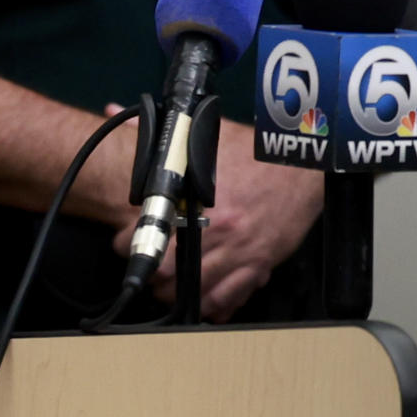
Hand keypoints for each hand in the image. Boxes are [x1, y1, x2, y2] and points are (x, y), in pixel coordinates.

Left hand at [111, 120, 319, 317]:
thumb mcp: (203, 136)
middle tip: (147, 270)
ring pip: (197, 292)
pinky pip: (231, 299)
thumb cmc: (254, 151)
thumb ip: (156, 132)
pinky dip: (214, 306)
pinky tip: (203, 303)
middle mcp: (218, 232)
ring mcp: (240, 253)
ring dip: (178, 295)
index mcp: (199, 201)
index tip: (124, 243)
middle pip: (170, 274)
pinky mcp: (260, 266)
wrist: (304, 167)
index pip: (151, 234)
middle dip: (153, 276)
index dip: (130, 243)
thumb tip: (111, 111)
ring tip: (168, 289)